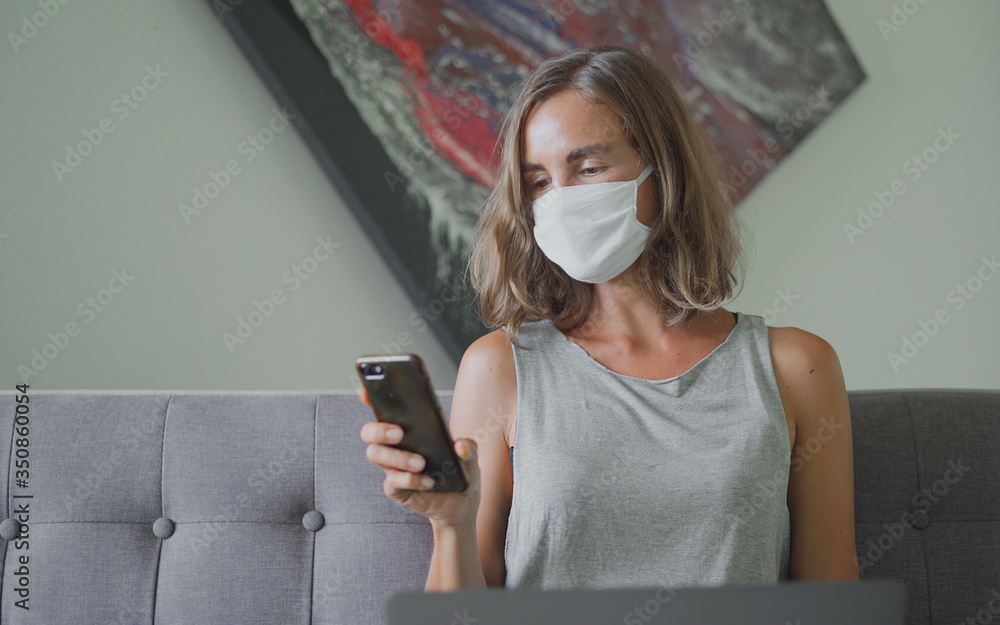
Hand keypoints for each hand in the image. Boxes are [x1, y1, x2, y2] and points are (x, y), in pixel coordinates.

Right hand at [358, 387, 480, 527]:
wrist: (462, 503)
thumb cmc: (461, 471)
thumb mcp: (471, 457)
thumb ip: (469, 448)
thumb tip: (460, 445)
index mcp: (409, 428)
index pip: (383, 408)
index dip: (371, 397)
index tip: (366, 390)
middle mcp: (395, 445)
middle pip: (369, 432)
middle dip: (379, 430)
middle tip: (399, 432)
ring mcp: (393, 467)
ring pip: (376, 455)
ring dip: (398, 457)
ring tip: (421, 462)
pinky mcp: (397, 488)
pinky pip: (392, 482)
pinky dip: (410, 480)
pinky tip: (428, 481)